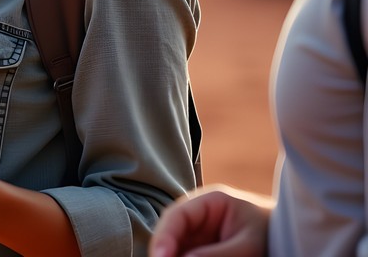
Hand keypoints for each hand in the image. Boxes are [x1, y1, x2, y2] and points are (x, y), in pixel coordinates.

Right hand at [149, 185, 271, 256]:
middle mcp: (199, 215)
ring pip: (176, 245)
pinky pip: (187, 253)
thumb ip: (218, 254)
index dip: (164, 236)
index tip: (161, 256)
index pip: (177, 215)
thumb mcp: (249, 245)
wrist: (292, 238)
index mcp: (210, 201)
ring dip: (173, 254)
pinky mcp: (203, 248)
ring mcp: (200, 233)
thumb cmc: (274, 235)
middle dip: (165, 250)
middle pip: (171, 232)